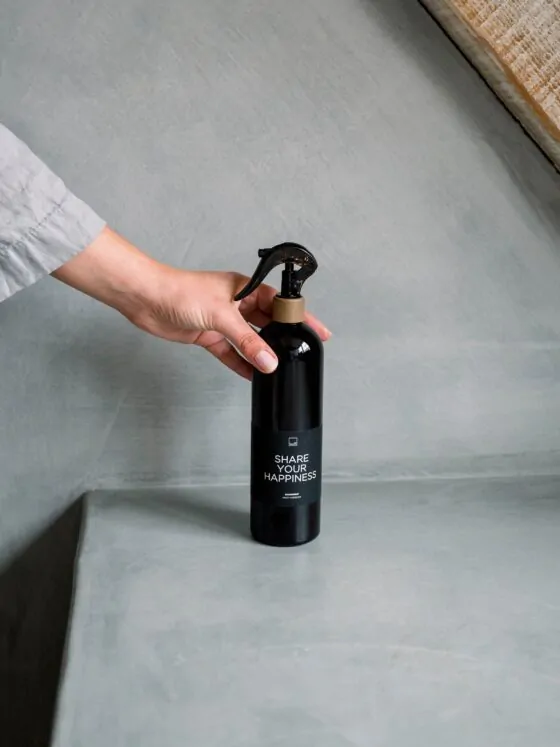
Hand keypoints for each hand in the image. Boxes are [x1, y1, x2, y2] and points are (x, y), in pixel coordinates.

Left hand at [53, 227, 330, 378]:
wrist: (146, 298)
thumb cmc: (180, 291)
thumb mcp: (222, 315)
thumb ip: (247, 340)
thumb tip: (269, 360)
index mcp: (245, 288)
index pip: (280, 303)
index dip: (298, 316)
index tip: (315, 332)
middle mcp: (236, 303)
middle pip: (266, 323)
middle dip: (282, 338)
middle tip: (300, 354)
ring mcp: (222, 320)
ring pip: (249, 339)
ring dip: (260, 353)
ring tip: (278, 368)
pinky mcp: (208, 335)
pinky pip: (230, 352)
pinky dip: (240, 362)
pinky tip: (251, 374)